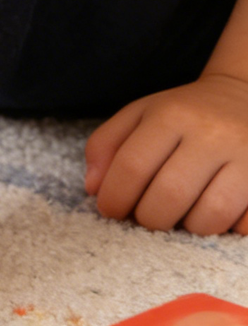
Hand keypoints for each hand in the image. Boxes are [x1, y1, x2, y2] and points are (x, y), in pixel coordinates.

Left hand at [85, 73, 247, 233]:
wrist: (245, 96)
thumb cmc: (183, 113)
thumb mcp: (139, 115)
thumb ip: (106, 145)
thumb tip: (94, 189)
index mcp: (172, 115)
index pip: (132, 167)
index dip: (114, 198)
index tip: (110, 211)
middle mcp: (212, 134)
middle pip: (169, 196)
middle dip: (148, 219)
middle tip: (145, 217)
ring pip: (209, 217)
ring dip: (186, 228)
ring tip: (180, 215)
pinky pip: (244, 225)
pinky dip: (224, 229)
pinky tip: (214, 212)